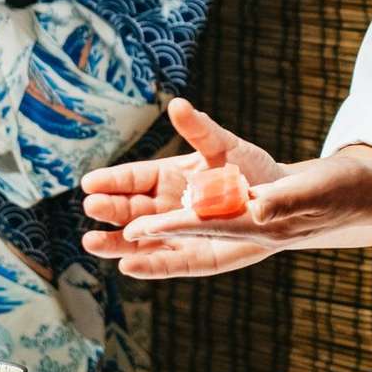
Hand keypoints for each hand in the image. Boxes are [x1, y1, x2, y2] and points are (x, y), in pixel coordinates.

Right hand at [81, 99, 290, 278]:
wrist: (282, 200)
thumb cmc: (252, 169)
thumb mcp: (225, 147)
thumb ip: (199, 130)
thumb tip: (176, 104)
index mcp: (168, 178)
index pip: (133, 179)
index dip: (112, 182)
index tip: (89, 183)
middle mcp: (166, 208)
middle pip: (130, 210)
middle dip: (110, 210)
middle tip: (91, 207)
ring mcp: (178, 235)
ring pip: (139, 241)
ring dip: (116, 243)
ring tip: (91, 243)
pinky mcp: (195, 259)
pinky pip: (168, 263)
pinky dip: (149, 265)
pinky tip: (127, 266)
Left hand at [120, 146, 371, 250]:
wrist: (362, 197)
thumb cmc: (345, 191)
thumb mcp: (318, 190)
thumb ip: (286, 199)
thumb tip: (256, 207)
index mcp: (259, 226)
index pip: (205, 229)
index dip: (169, 231)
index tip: (134, 232)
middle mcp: (241, 229)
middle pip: (180, 236)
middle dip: (139, 240)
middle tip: (94, 242)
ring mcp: (239, 219)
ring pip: (179, 226)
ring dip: (140, 230)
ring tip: (96, 236)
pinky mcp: (241, 206)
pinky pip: (194, 214)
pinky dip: (164, 220)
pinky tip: (137, 222)